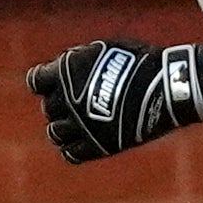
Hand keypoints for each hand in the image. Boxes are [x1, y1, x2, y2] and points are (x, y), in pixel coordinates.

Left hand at [27, 36, 201, 164]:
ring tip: (78, 124)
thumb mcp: (106, 49)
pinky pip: (71, 154)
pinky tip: (83, 141)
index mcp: (65, 72)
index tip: (52, 84)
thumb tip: (66, 65)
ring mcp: (80, 125)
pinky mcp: (96, 146)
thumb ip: (81, 59)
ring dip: (64, 128)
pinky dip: (73, 149)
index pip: (36, 81)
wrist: (167, 87)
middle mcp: (67, 99)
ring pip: (55, 133)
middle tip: (79, 103)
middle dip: (60, 104)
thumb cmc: (142, 61)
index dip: (44, 82)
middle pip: (49, 108)